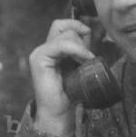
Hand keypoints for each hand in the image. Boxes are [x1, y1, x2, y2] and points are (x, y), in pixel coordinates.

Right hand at [28, 19, 93, 133]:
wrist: (61, 111)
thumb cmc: (73, 92)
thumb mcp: (81, 65)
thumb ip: (83, 50)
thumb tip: (96, 33)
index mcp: (53, 48)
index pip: (64, 25)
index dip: (80, 29)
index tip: (90, 48)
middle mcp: (44, 48)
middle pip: (63, 26)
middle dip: (81, 37)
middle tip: (87, 56)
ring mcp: (40, 52)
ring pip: (65, 34)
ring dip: (81, 47)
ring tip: (85, 62)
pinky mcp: (39, 59)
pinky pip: (60, 45)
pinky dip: (76, 50)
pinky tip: (83, 60)